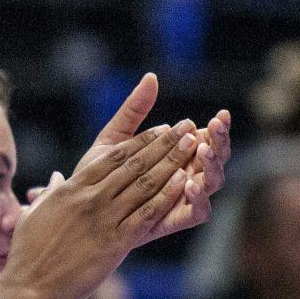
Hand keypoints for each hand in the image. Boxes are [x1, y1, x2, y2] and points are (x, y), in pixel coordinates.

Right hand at [1, 117, 197, 298]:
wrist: (29, 288)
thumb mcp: (33, 215)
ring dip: (173, 162)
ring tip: (192, 145)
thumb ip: (49, 193)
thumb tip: (56, 178)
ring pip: (145, 184)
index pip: (113, 157)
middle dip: (164, 143)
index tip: (161, 129)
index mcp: (72, 189)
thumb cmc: (26, 254)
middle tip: (185, 126)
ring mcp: (104, 220)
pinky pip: (146, 215)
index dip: (141, 141)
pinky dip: (167, 196)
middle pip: (135, 164)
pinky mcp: (114, 243)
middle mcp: (90, 198)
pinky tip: (184, 181)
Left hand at [66, 73, 230, 243]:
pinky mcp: (172, 221)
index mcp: (179, 156)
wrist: (78, 212)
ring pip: (212, 184)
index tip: (220, 114)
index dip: (219, 128)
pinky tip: (188, 182)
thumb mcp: (115, 138)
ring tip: (203, 148)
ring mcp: (181, 200)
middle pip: (216, 160)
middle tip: (216, 126)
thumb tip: (151, 77)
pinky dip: (197, 198)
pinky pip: (195, 213)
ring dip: (213, 166)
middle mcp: (186, 177)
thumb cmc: (99, 173)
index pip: (208, 138)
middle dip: (221, 142)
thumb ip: (134, 110)